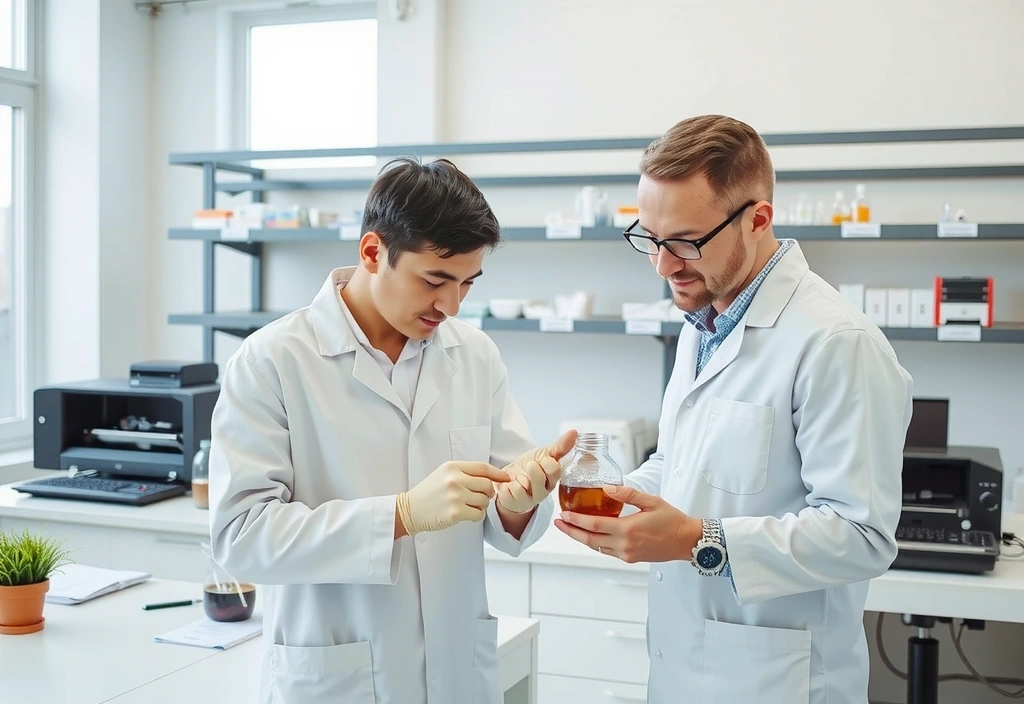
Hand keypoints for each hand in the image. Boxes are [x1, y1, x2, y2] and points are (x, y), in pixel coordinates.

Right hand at [397, 461, 509, 534]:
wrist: (410, 509)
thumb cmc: (429, 493)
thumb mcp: (444, 474)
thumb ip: (465, 473)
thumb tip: (492, 478)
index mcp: (452, 467)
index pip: (483, 468)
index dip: (497, 474)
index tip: (505, 479)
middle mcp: (455, 479)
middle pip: (487, 485)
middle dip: (487, 493)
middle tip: (478, 498)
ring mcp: (455, 496)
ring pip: (484, 501)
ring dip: (481, 506)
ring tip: (467, 507)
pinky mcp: (455, 512)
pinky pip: (479, 514)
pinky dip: (476, 516)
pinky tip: (466, 515)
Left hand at [495, 429, 577, 513]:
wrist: (510, 480)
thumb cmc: (529, 468)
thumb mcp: (544, 454)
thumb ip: (560, 446)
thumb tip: (574, 432)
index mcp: (552, 480)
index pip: (555, 470)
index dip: (547, 462)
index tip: (543, 460)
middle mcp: (543, 492)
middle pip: (540, 479)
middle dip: (533, 468)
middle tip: (530, 465)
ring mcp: (529, 499)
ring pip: (525, 487)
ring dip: (520, 477)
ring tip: (519, 477)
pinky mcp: (514, 503)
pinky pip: (512, 492)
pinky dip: (508, 484)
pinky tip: (509, 484)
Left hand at [554, 485, 701, 563]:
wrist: (687, 541)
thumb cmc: (673, 520)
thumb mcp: (651, 501)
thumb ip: (628, 494)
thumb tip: (607, 489)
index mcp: (628, 530)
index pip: (594, 526)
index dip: (576, 521)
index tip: (563, 514)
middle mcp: (625, 545)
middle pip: (590, 540)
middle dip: (571, 532)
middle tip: (558, 523)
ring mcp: (627, 554)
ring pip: (597, 547)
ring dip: (582, 538)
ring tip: (570, 528)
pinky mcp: (631, 558)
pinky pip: (607, 551)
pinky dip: (596, 543)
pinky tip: (591, 535)